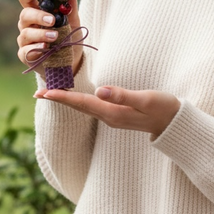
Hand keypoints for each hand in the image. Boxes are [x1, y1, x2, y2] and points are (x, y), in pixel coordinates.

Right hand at [17, 0, 82, 76]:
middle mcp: (28, 24)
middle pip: (25, 15)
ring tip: (55, 36)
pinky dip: (35, 49)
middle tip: (52, 20)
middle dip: (38, 16)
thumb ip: (70, 6)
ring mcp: (25, 40)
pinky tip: (45, 48)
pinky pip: (25, 51)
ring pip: (26, 33)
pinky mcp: (26, 55)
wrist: (71, 60)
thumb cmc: (69, 37)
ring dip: (40, 34)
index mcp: (37, 12)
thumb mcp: (73, 21)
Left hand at [34, 84, 180, 137]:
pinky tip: (76, 97)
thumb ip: (123, 95)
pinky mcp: (117, 114)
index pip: (82, 103)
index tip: (44, 92)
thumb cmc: (163, 108)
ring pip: (84, 108)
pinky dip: (80, 101)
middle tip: (38, 92)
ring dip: (68, 100)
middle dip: (59, 99)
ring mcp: (113, 117)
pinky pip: (92, 107)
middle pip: (79, 107)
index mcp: (113, 113)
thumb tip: (100, 90)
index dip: (62, 97)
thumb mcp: (146, 100)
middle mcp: (109, 117)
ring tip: (51, 94)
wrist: (175, 123)